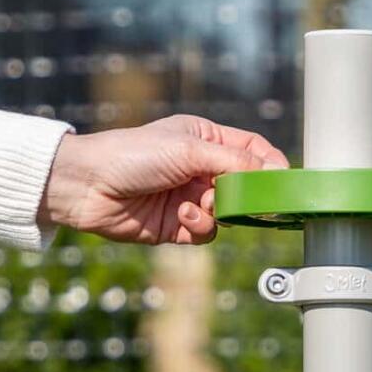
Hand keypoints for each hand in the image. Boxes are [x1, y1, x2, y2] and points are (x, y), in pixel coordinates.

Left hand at [37, 115, 288, 244]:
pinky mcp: (179, 225)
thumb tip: (276, 171)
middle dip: (246, 195)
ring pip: (229, 213)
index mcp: (206, 139)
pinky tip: (182, 216)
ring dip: (219, 212)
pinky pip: (208, 232)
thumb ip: (236, 162)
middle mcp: (201, 168)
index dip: (270, 164)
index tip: (283, 180)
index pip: (252, 150)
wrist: (87, 186)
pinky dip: (200, 226)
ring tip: (198, 204)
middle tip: (249, 202)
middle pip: (246, 185)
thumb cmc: (133, 155)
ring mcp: (191, 197)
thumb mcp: (190, 150)